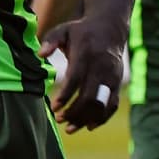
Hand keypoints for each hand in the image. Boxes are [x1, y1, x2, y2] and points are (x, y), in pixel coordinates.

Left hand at [38, 17, 125, 133]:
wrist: (109, 29)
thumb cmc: (80, 32)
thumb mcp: (63, 30)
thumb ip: (50, 40)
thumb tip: (40, 55)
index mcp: (86, 54)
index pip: (76, 79)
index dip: (66, 96)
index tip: (54, 108)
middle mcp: (101, 67)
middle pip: (90, 96)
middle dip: (74, 112)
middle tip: (59, 120)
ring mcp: (112, 77)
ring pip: (102, 104)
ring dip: (86, 119)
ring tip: (69, 128)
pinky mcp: (118, 84)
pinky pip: (113, 105)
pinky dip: (102, 118)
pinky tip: (88, 126)